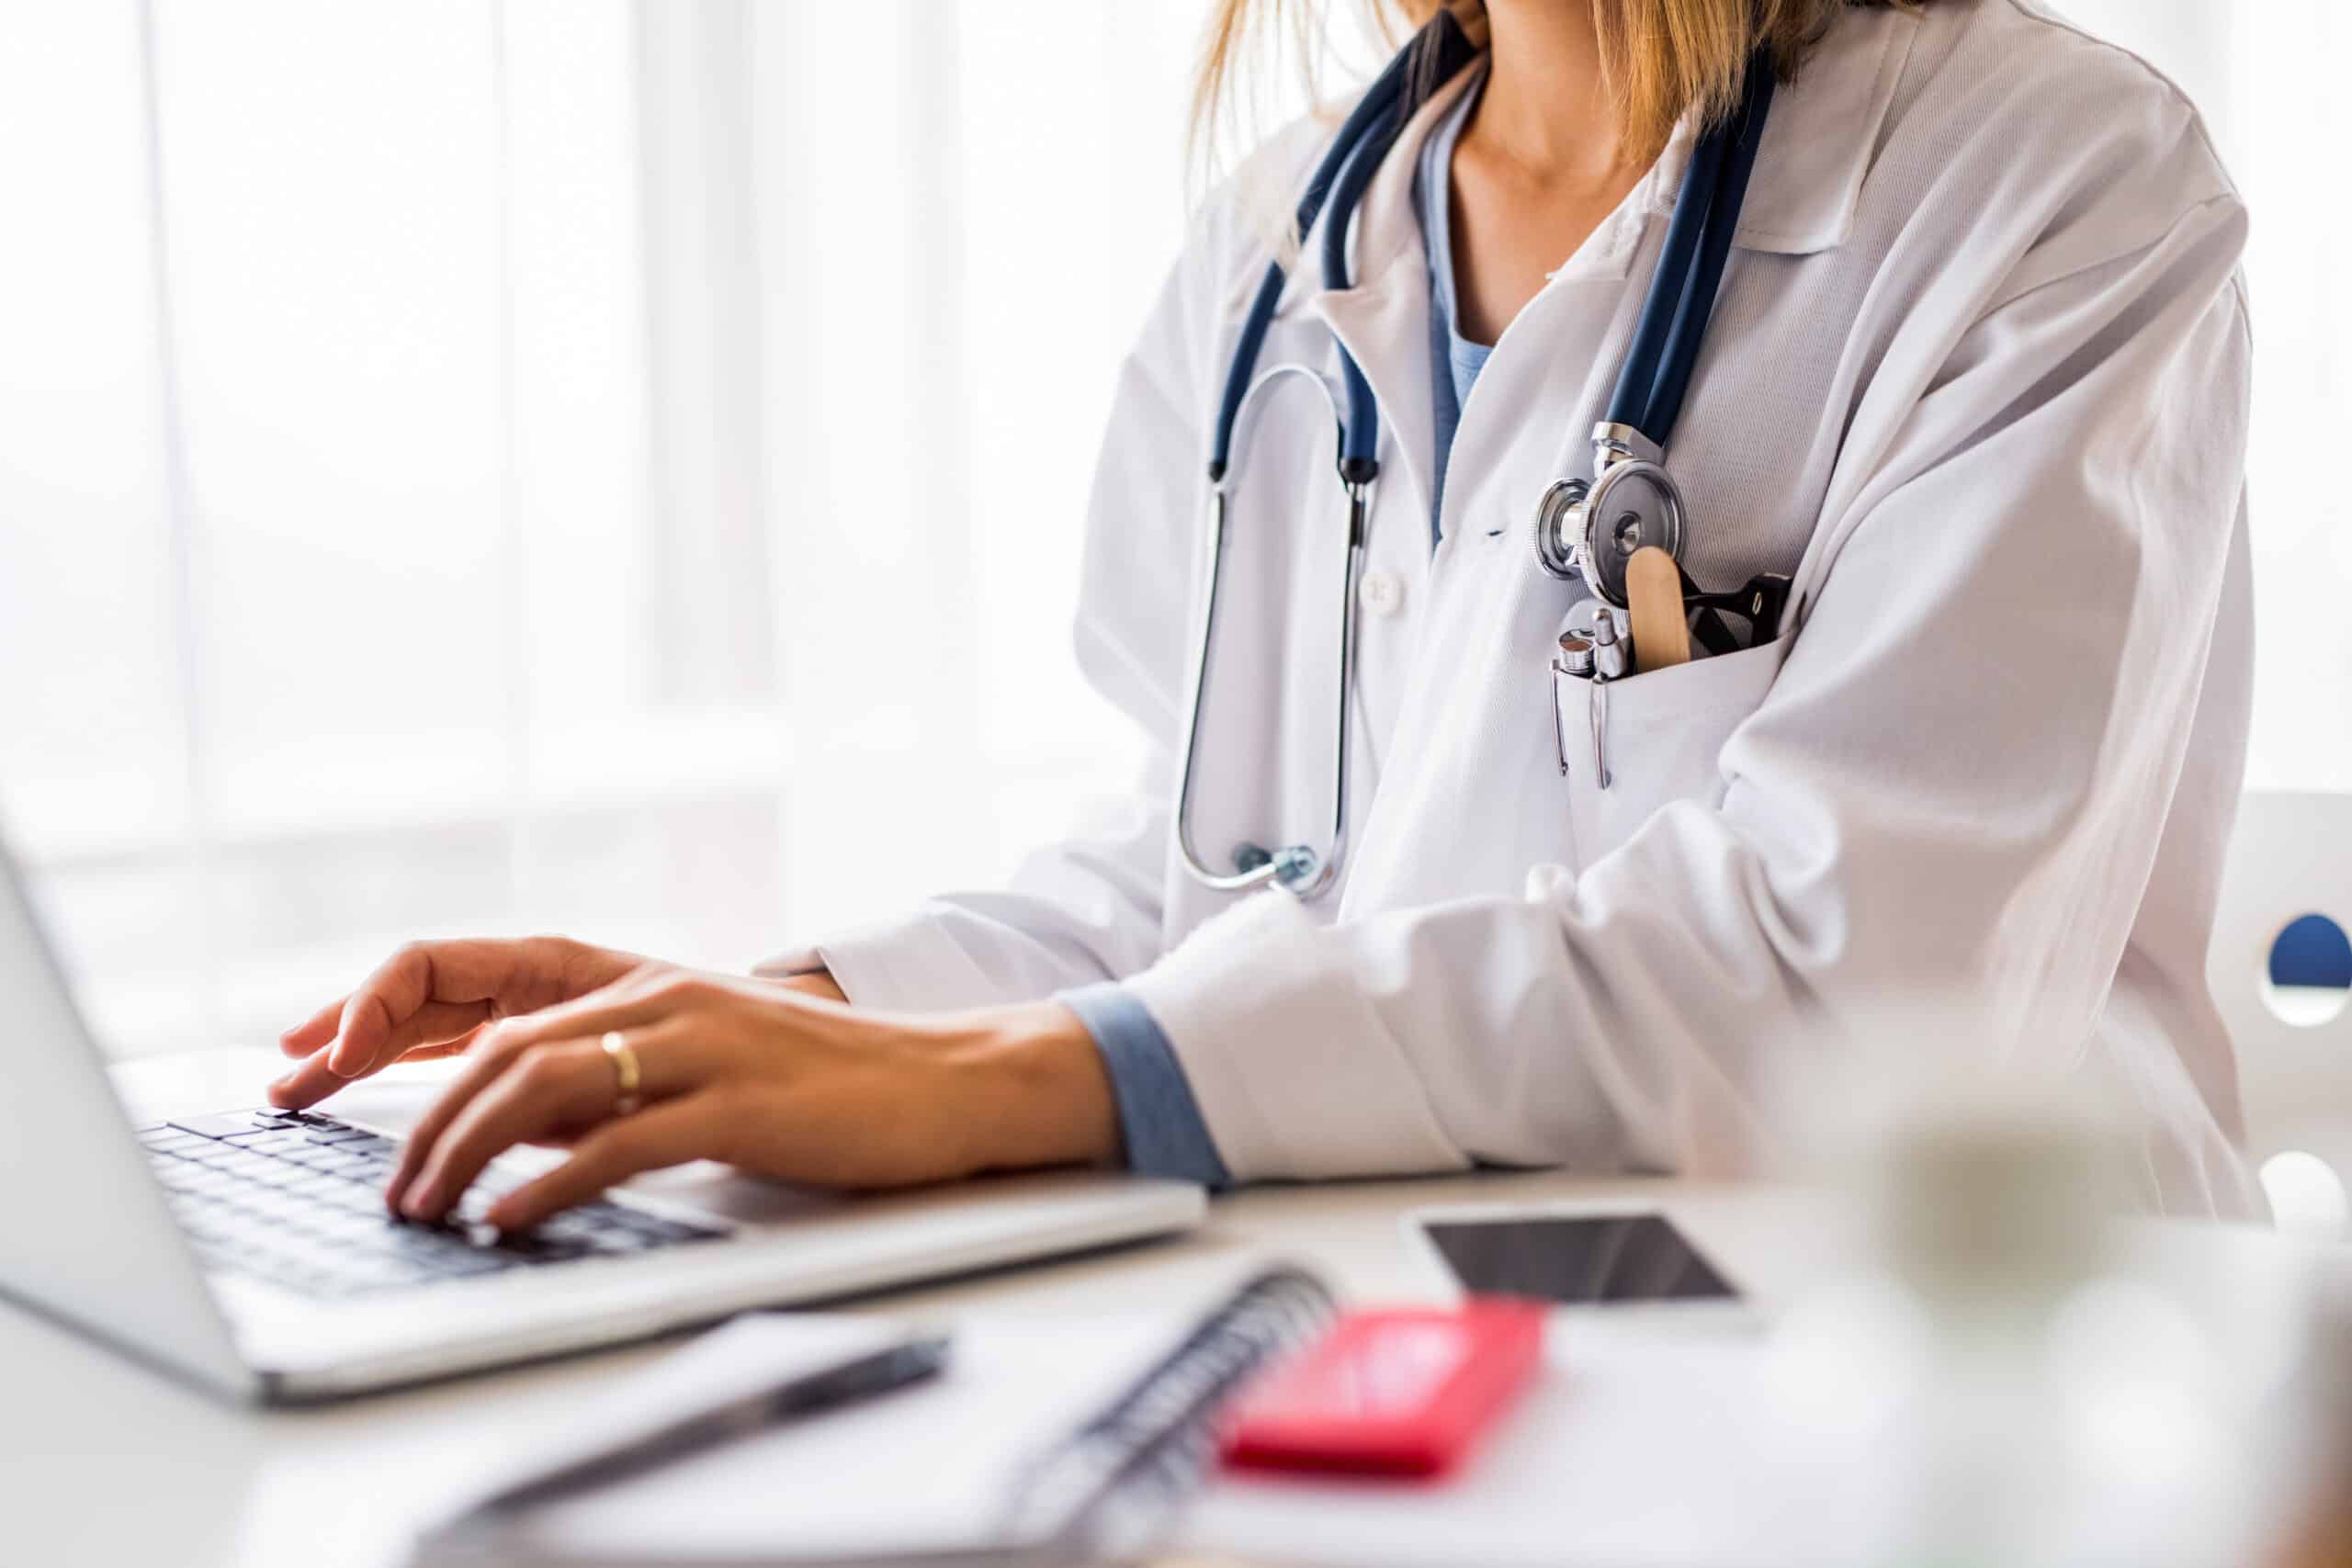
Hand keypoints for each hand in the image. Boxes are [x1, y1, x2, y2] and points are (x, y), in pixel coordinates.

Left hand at [374, 965, 1115, 1229]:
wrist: (945, 1082)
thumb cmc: (823, 1084)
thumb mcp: (703, 1058)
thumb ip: (611, 1072)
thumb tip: (505, 1117)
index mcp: (645, 979)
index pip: (488, 989)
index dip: (390, 1023)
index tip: (318, 1063)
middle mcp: (663, 995)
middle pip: (500, 1043)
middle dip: (417, 1117)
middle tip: (385, 1187)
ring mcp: (701, 1044)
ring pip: (542, 1082)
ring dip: (462, 1151)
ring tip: (425, 1209)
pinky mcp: (739, 1103)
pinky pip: (618, 1142)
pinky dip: (547, 1184)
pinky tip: (509, 1220)